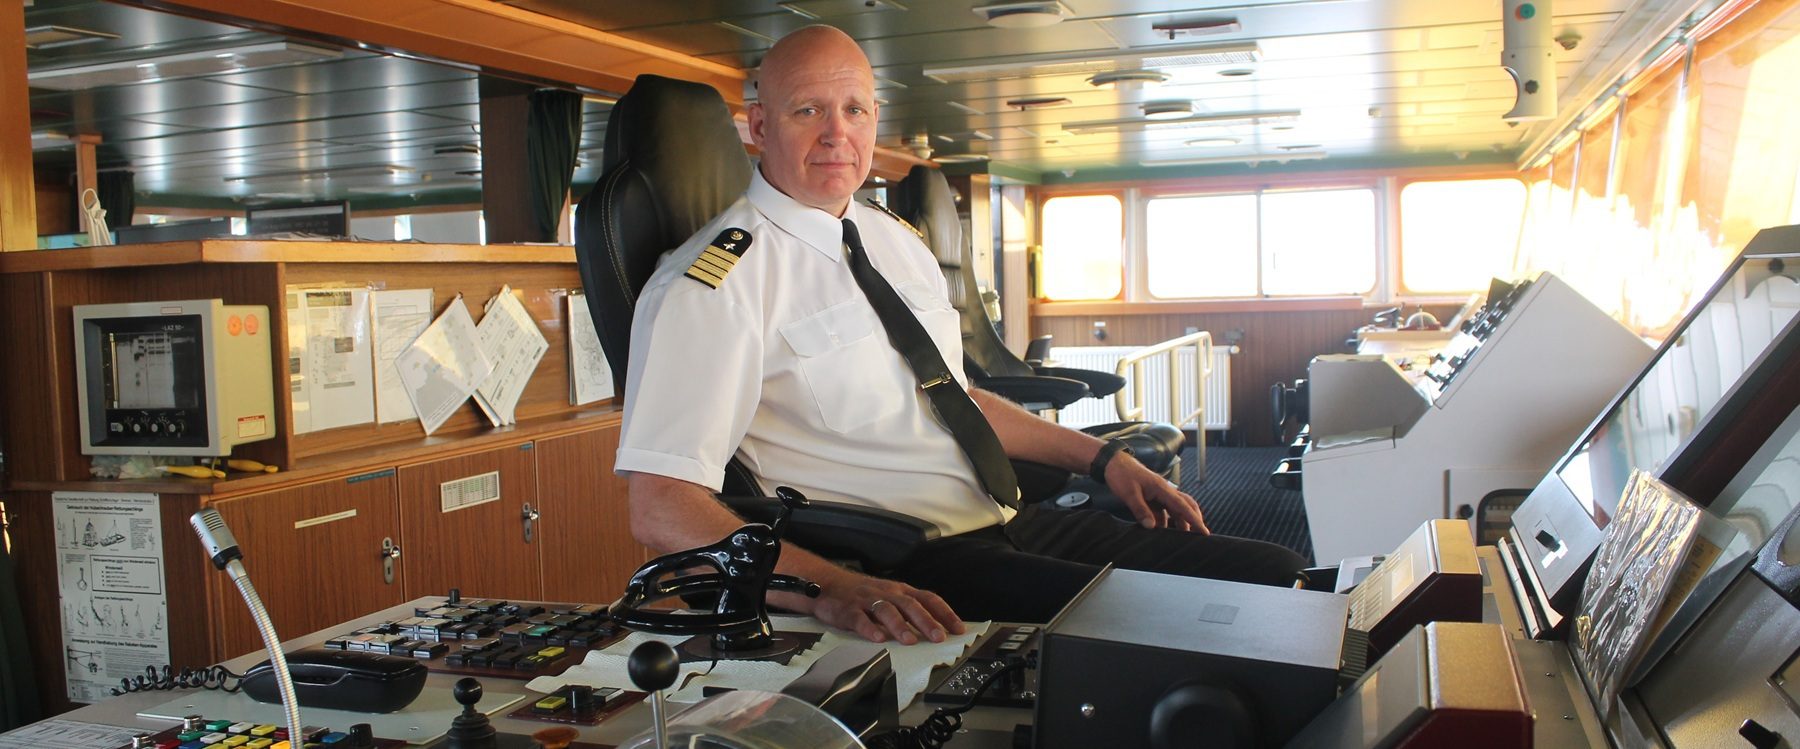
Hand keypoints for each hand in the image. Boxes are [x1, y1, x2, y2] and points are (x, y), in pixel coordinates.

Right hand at [773, 568, 963, 644]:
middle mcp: (887, 593)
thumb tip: (938, 629)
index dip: (945, 613)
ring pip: (886, 610)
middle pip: (910, 605)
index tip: (958, 628)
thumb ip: (911, 611)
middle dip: (926, 621)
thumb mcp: (890, 597)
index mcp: (900, 591)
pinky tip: (876, 639)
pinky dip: (868, 628)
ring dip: (899, 626)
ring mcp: (867, 600)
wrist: (827, 584)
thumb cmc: (863, 595)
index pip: (928, 598)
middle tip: (938, 637)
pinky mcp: (848, 610)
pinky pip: (859, 619)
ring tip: (910, 641)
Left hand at [1105, 453, 1209, 533]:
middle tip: (1199, 534)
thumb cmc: (1122, 475)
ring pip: (1175, 508)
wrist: (1113, 463)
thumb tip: (1151, 526)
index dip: (1194, 519)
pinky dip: (1165, 519)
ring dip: (1179, 521)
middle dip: (1194, 519)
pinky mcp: (1152, 496)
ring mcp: (1159, 493)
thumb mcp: (1129, 494)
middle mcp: (1164, 490)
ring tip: (1181, 536)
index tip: (1204, 531)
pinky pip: (1163, 509)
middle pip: (1186, 505)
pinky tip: (1162, 529)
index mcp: (1162, 488)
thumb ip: (1140, 510)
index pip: (1183, 506)